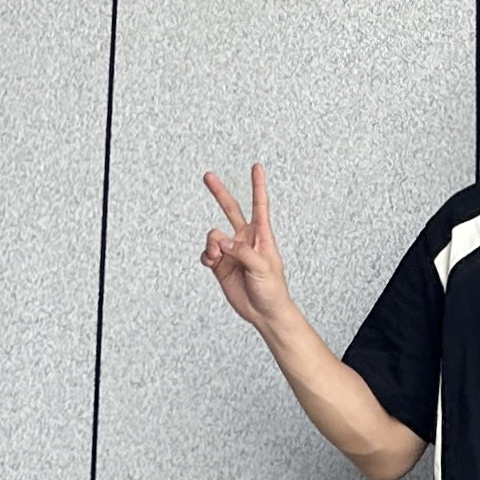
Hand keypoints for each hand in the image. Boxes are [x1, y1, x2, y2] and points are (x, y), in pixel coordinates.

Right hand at [200, 162, 289, 323]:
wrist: (264, 312)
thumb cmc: (272, 289)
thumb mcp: (262, 267)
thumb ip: (242, 251)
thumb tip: (221, 240)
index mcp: (261, 235)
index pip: (259, 205)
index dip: (258, 186)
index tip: (257, 167)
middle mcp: (244, 239)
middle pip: (231, 209)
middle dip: (219, 193)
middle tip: (208, 176)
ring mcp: (231, 251)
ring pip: (214, 235)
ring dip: (212, 243)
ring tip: (217, 255)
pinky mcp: (220, 265)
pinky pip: (207, 253)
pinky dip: (206, 255)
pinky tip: (211, 261)